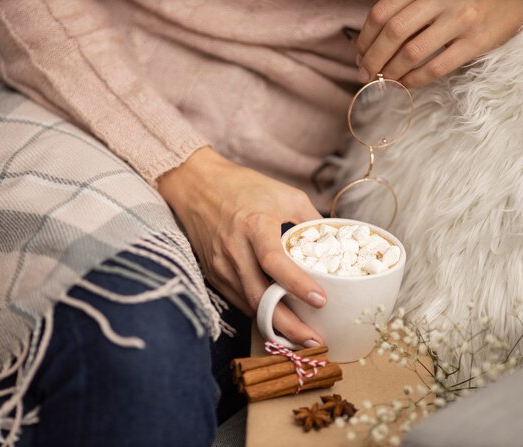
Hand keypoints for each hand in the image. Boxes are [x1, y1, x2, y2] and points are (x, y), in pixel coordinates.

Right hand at [158, 147, 325, 346]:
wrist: (197, 185)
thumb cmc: (244, 187)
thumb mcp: (285, 194)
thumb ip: (311, 220)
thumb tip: (337, 242)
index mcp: (254, 225)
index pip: (274, 261)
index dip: (297, 284)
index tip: (321, 300)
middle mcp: (234, 248)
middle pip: (259, 295)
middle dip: (287, 323)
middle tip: (314, 339)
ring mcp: (220, 264)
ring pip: (248, 304)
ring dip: (274, 323)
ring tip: (301, 336)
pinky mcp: (212, 273)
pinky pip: (237, 299)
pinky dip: (257, 312)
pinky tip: (276, 320)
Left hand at [356, 0, 522, 87]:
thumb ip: (404, 9)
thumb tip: (367, 45)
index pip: (382, 13)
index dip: (364, 38)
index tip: (359, 54)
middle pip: (393, 33)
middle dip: (372, 58)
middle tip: (365, 74)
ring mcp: (461, 21)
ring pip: (412, 53)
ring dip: (391, 72)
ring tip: (384, 79)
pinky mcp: (477, 41)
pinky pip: (437, 68)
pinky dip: (414, 80)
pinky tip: (405, 83)